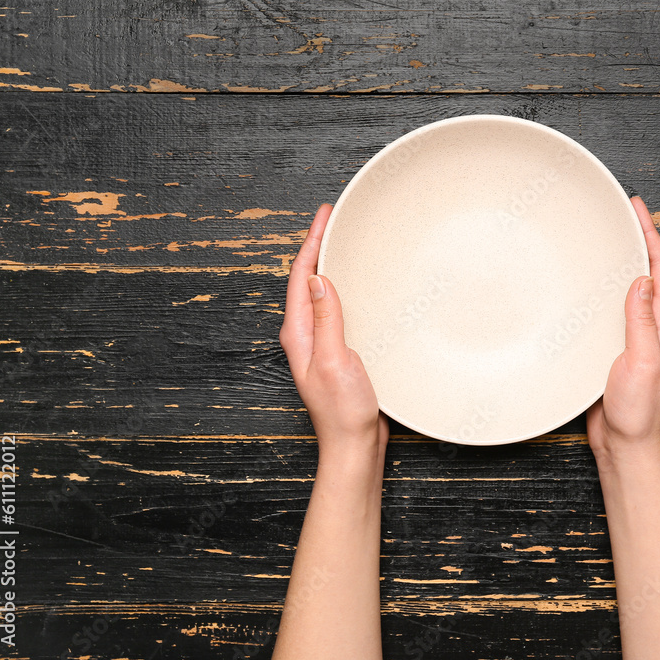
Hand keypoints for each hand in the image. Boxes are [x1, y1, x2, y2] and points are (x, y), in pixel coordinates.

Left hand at [279, 203, 388, 465]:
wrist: (354, 444)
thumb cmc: (343, 410)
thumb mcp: (334, 359)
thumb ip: (326, 318)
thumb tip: (319, 277)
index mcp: (298, 333)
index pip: (301, 275)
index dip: (311, 241)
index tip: (324, 215)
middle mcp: (306, 335)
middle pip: (308, 279)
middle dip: (319, 245)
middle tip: (334, 218)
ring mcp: (322, 343)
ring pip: (323, 293)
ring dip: (332, 265)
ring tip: (345, 241)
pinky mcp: (339, 350)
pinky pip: (339, 308)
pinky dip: (347, 288)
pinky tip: (361, 285)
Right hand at [586, 196, 659, 461]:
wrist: (623, 444)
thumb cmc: (637, 412)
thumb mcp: (642, 362)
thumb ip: (641, 322)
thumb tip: (641, 280)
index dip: (651, 235)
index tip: (638, 208)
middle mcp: (652, 328)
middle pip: (647, 273)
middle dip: (638, 239)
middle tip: (622, 212)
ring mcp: (633, 338)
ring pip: (629, 289)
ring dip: (620, 262)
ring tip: (605, 237)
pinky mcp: (614, 349)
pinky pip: (611, 310)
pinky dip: (602, 289)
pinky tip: (588, 285)